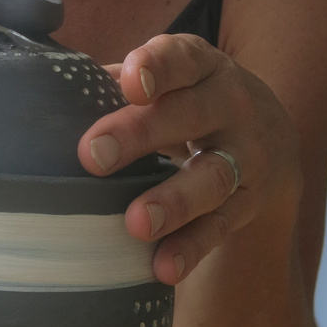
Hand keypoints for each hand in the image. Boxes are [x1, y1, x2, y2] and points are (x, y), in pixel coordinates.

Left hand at [77, 34, 300, 283]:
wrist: (272, 137)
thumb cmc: (191, 99)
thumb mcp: (170, 79)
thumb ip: (118, 83)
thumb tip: (54, 96)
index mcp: (201, 66)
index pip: (180, 59)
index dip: (156, 67)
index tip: (130, 83)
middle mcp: (230, 105)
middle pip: (188, 115)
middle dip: (140, 134)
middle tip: (92, 156)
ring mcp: (246, 155)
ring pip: (212, 178)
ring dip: (174, 202)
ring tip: (136, 223)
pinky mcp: (250, 202)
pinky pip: (221, 227)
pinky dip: (192, 247)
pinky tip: (163, 266)